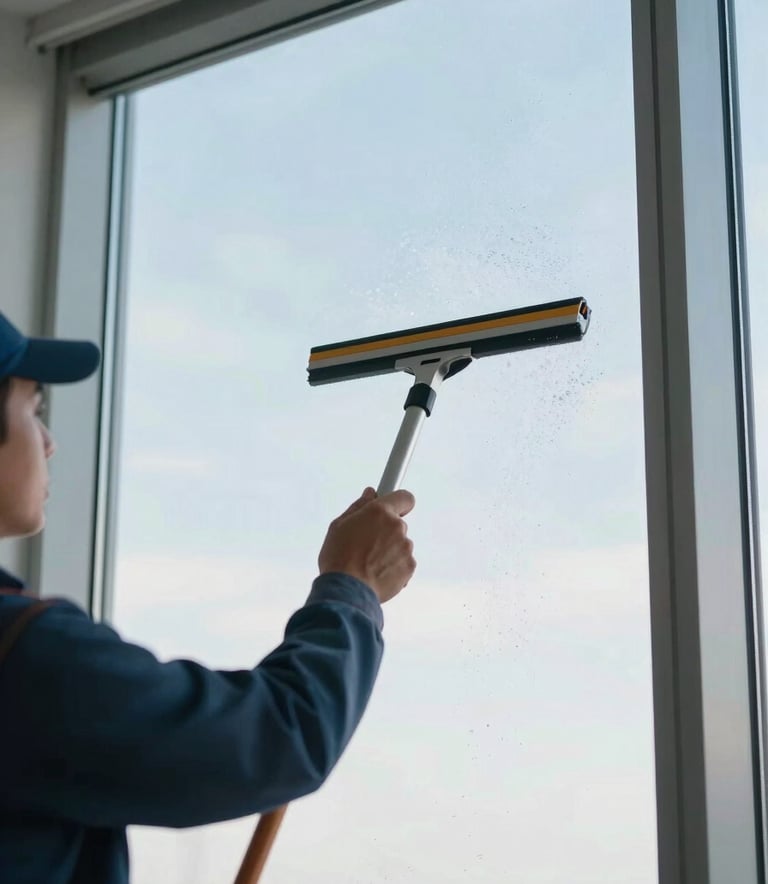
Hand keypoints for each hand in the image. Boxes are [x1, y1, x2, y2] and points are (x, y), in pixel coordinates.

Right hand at [318, 487, 416, 603]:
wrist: (347, 590)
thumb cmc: (339, 558)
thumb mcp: (339, 526)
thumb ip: (358, 506)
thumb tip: (370, 494)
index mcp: (380, 512)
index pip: (404, 497)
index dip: (398, 502)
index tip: (392, 508)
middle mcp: (397, 526)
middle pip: (398, 524)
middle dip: (386, 531)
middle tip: (367, 544)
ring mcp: (405, 547)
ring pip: (400, 544)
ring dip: (390, 551)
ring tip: (369, 563)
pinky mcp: (410, 566)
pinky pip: (404, 562)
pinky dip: (394, 567)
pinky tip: (376, 573)